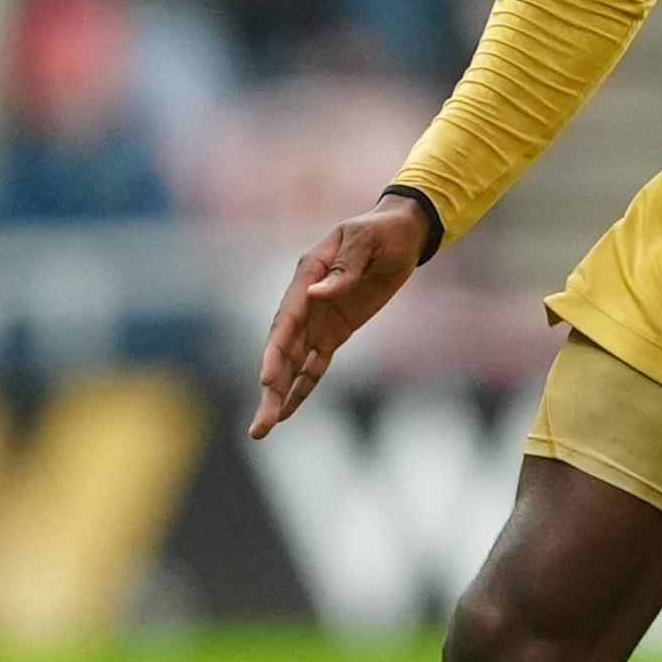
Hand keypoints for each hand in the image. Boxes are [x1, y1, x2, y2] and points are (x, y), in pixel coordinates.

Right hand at [254, 194, 436, 437]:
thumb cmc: (381, 232)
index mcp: (307, 274)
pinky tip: (287, 412)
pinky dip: (301, 388)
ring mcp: (318, 320)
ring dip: (278, 395)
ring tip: (262, 429)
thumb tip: (316, 292)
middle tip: (260, 424)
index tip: (266, 379)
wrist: (401, 233)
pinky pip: (314, 366)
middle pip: (282, 349)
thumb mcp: (365, 241)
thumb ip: (345, 268)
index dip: (276, 351)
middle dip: (269, 386)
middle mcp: (305, 301)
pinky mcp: (334, 333)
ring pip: (293, 364)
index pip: (286, 319)